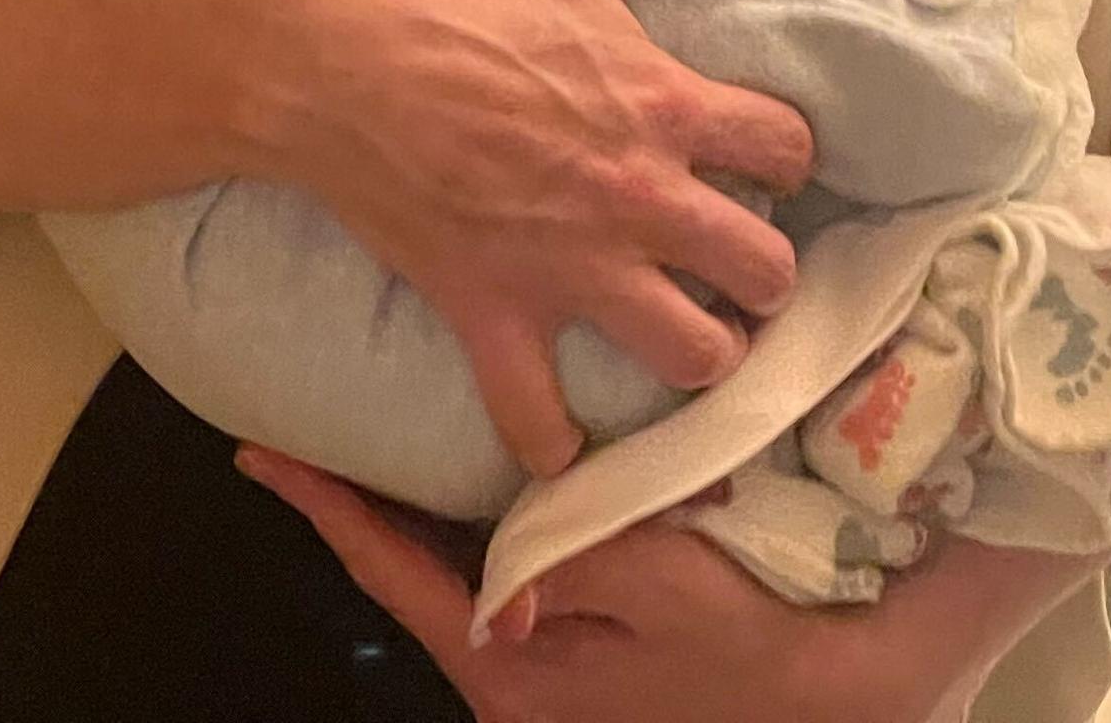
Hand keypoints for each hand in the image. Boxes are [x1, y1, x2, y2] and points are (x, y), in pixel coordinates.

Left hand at [242, 465, 1088, 721]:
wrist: (848, 690)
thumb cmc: (754, 641)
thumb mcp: (661, 588)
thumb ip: (570, 560)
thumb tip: (499, 554)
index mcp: (513, 669)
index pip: (392, 570)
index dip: (328, 507)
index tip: (262, 452)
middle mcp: (517, 671)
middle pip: (414, 568)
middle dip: (365, 499)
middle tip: (307, 420)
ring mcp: (551, 662)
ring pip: (461, 564)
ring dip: (426, 502)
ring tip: (374, 425)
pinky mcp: (590, 643)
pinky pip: (515, 563)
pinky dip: (491, 511)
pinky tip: (487, 464)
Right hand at [268, 0, 816, 474]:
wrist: (334, 51)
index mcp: (665, 105)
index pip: (787, 148)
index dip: (784, 150)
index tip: (759, 154)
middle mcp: (638, 200)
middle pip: (764, 270)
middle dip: (764, 269)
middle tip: (736, 258)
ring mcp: (569, 269)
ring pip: (691, 356)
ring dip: (700, 354)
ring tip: (684, 336)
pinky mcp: (494, 313)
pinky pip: (536, 418)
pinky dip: (553, 440)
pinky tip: (563, 437)